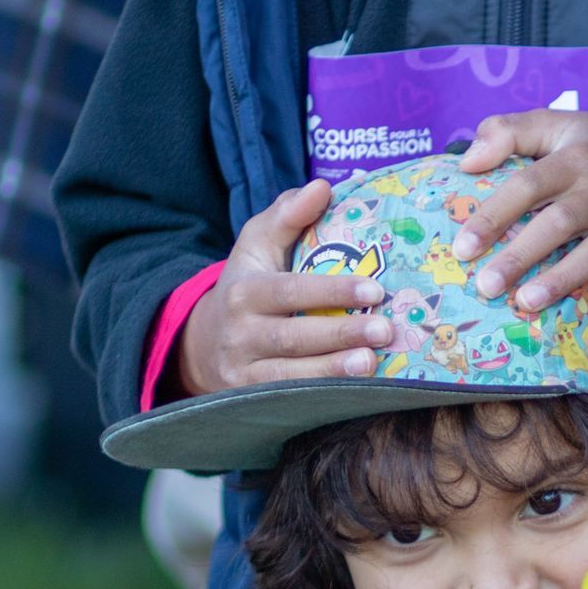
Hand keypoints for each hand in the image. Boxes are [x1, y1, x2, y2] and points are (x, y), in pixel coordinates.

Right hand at [178, 180, 395, 394]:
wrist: (202, 344)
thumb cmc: (247, 285)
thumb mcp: (256, 245)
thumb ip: (288, 215)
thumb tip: (322, 186)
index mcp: (244, 292)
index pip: (290, 291)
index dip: (330, 290)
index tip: (374, 289)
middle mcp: (240, 335)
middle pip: (293, 337)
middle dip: (340, 333)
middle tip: (385, 330)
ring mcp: (244, 373)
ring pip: (290, 375)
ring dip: (332, 371)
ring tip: (372, 364)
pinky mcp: (252, 402)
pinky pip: (290, 401)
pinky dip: (321, 398)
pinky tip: (355, 393)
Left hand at [452, 110, 587, 370]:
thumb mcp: (564, 123)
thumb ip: (511, 131)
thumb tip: (466, 162)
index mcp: (575, 160)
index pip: (529, 184)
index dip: (495, 214)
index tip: (462, 246)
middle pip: (558, 223)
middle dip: (521, 255)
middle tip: (485, 286)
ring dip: (562, 282)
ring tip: (526, 304)